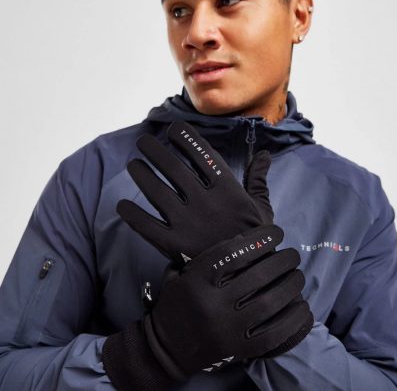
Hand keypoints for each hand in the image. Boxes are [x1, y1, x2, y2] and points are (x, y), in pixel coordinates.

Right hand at [103, 225, 312, 389]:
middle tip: (293, 254)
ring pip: (269, 304)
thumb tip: (247, 240)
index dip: (259, 240)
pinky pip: (272, 335)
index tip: (277, 232)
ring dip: (290, 287)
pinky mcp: (237, 349)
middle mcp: (212, 303)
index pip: (233, 253)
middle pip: (257, 276)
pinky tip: (303, 308)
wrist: (166, 349)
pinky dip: (292, 321)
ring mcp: (226, 328)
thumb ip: (208, 258)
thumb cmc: (176, 304)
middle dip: (282, 262)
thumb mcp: (181, 275)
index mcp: (196, 280)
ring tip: (299, 276)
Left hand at [117, 121, 273, 265]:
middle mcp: (206, 202)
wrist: (247, 276)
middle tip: (142, 142)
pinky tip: (121, 205)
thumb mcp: (261, 207)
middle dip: (155, 151)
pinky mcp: (175, 245)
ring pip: (157, 192)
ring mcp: (188, 223)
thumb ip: (258, 179)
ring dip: (142, 175)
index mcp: (228, 190)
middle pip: (174, 169)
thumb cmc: (253, 238)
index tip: (173, 129)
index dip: (186, 139)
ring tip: (133, 164)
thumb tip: (265, 155)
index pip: (203, 155)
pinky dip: (132, 215)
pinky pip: (147, 226)